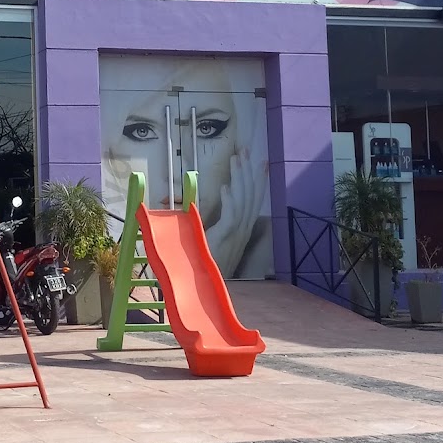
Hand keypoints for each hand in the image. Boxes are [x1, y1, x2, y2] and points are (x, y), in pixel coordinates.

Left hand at [205, 147, 267, 277]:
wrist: (203, 290)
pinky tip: (223, 186)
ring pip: (242, 201)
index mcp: (241, 229)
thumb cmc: (203, 264)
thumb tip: (185, 204)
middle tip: (245, 151)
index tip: (257, 161)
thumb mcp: (205, 239)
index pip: (251, 199)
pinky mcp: (225, 240)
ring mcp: (236, 236)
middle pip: (249, 196)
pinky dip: (229, 201)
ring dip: (239, 179)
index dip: (255, 180)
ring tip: (236, 160)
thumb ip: (201, 222)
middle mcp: (243, 230)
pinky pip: (231, 217)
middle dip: (247, 172)